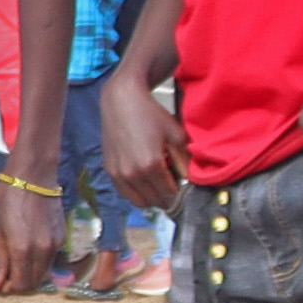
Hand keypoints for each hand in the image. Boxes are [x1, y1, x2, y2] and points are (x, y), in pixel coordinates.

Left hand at [0, 160, 68, 294]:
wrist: (32, 177)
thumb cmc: (7, 200)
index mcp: (23, 250)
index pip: (20, 284)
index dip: (8, 289)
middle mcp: (43, 251)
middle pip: (33, 282)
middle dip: (18, 284)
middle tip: (4, 277)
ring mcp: (55, 245)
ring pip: (43, 273)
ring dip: (29, 275)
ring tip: (14, 264)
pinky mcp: (62, 237)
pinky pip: (50, 259)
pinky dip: (39, 263)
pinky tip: (27, 252)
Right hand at [97, 69, 178, 211]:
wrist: (121, 101)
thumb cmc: (151, 115)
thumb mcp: (176, 135)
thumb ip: (185, 160)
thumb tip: (192, 180)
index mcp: (151, 165)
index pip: (170, 194)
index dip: (181, 194)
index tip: (186, 188)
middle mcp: (132, 174)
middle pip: (156, 201)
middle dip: (168, 197)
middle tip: (174, 185)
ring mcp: (118, 174)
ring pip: (139, 202)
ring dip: (152, 198)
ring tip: (160, 184)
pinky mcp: (110, 170)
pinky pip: (125, 193)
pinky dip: (137, 192)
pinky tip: (145, 180)